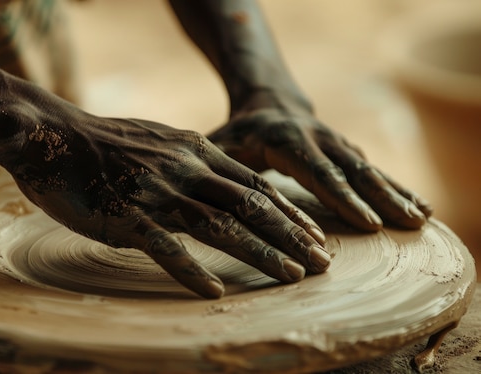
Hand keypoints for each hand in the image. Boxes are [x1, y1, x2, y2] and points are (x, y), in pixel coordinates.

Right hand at [6, 114, 329, 298]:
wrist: (50, 134)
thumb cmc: (103, 142)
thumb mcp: (158, 140)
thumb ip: (188, 160)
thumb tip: (210, 183)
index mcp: (194, 150)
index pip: (255, 183)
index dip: (288, 211)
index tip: (313, 235)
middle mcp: (185, 169)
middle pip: (250, 204)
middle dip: (290, 236)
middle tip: (323, 263)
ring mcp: (157, 192)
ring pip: (220, 225)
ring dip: (260, 252)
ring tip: (292, 276)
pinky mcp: (126, 214)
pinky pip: (165, 245)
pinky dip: (191, 268)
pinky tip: (214, 291)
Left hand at [208, 106, 432, 230]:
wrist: (266, 102)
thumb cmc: (237, 132)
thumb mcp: (218, 146)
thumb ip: (215, 169)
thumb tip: (202, 201)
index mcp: (286, 140)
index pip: (318, 172)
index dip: (343, 198)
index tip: (368, 222)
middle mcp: (318, 139)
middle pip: (353, 171)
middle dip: (381, 200)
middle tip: (405, 226)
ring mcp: (336, 144)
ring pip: (370, 170)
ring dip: (397, 194)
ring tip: (422, 219)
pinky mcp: (346, 152)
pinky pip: (375, 170)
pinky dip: (399, 188)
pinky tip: (420, 207)